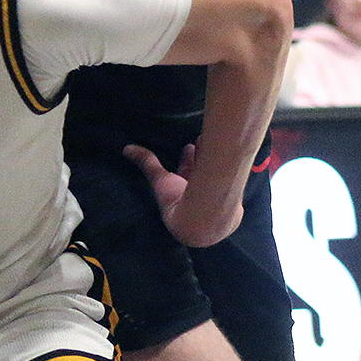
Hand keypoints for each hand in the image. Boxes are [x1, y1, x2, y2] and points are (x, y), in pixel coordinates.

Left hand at [125, 143, 240, 248]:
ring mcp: (216, 217)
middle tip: (200, 141)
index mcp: (181, 208)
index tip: (189, 146)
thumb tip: (125, 149)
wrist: (206, 219)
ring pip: (216, 188)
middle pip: (200, 183)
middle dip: (199, 161)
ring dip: (214, 165)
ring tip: (214, 145)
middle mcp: (198, 213)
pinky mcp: (232, 217)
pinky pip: (231, 197)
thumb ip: (146, 163)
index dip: (185, 163)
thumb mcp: (161, 179)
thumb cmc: (180, 201)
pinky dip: (230, 182)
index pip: (182, 182)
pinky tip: (235, 168)